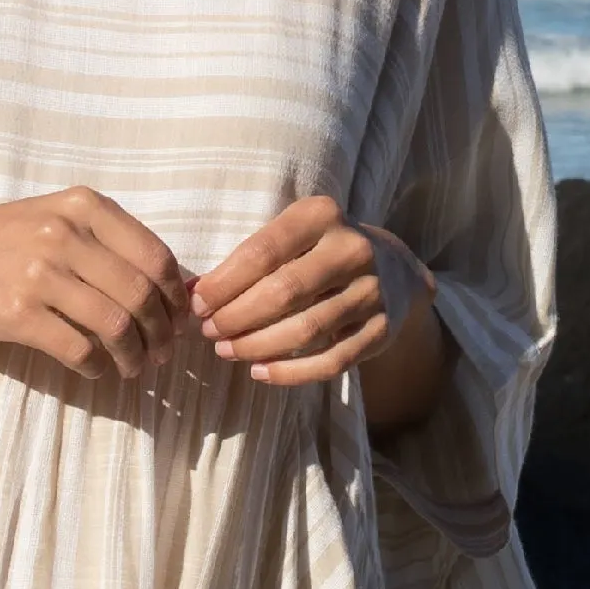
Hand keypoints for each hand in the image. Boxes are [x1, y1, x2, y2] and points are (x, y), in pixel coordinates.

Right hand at [0, 189, 189, 379]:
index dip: (176, 298)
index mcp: (83, 206)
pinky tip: (94, 370)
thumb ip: (105, 241)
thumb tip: (170, 286)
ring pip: (117, 325)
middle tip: (161, 354)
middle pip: (142, 295)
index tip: (178, 321)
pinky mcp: (18, 312)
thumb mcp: (52, 218)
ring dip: (134, 356)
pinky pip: (78, 348)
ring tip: (133, 368)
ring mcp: (41, 273)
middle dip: (161, 333)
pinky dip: (96, 367)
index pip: (156, 257)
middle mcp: (66, 234)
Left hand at [193, 198, 438, 405]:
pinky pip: (331, 361)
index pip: (262, 252)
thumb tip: (196, 294)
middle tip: (209, 331)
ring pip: (306, 330)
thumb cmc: (319, 253)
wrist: (393, 271)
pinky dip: (290, 373)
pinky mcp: (381, 330)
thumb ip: (248, 259)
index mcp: (323, 215)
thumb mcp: (292, 236)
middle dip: (237, 317)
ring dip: (257, 346)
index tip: (197, 304)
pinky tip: (259, 372)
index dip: (223, 283)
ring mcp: (372, 292)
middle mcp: (353, 250)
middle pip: (284, 292)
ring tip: (226, 351)